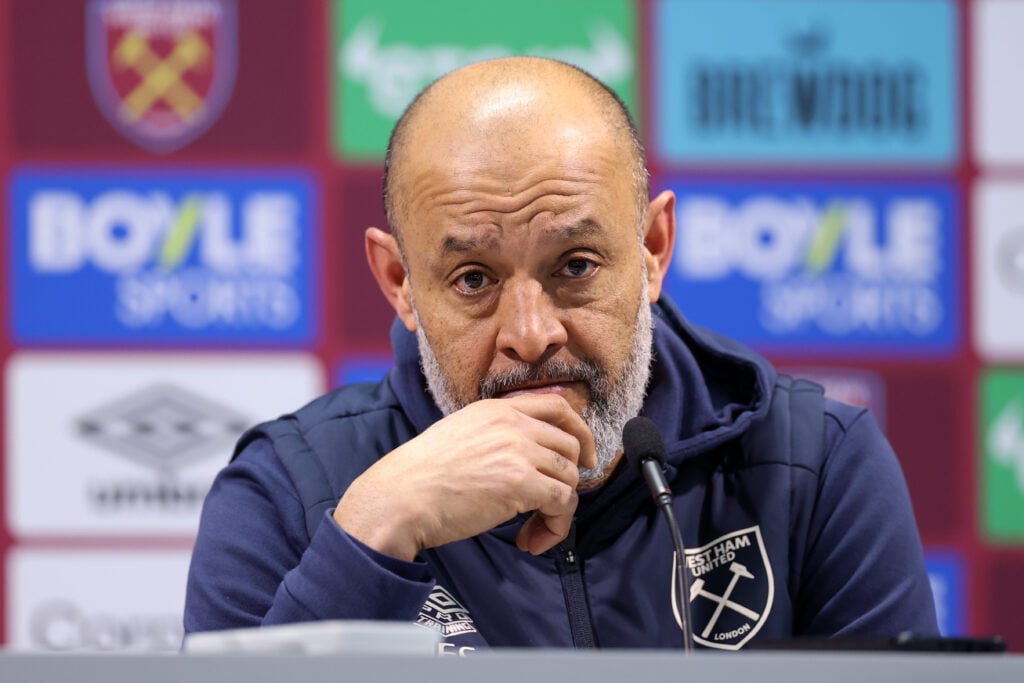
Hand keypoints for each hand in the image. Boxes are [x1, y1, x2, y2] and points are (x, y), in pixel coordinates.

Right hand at [333, 393, 596, 560]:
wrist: (401, 496)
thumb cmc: (422, 475)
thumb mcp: (461, 433)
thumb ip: (495, 435)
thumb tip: (527, 455)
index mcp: (498, 409)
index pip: (559, 407)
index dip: (579, 432)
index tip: (583, 458)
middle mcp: (513, 424)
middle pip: (570, 446)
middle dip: (568, 480)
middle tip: (549, 508)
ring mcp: (519, 451)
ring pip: (569, 478)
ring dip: (558, 510)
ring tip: (531, 531)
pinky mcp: (522, 483)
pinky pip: (562, 503)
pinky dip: (555, 526)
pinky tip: (530, 540)